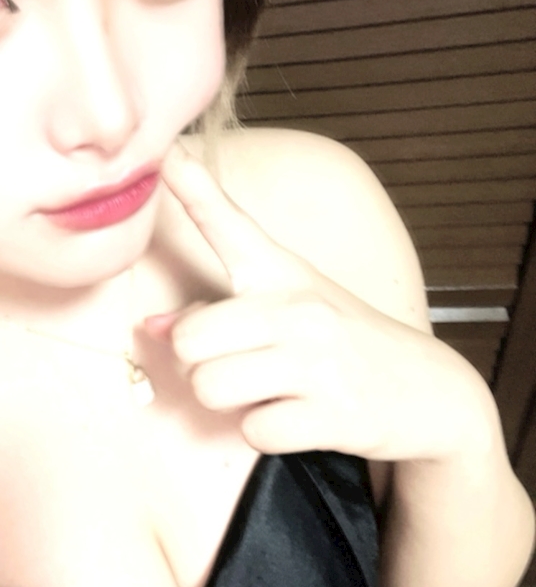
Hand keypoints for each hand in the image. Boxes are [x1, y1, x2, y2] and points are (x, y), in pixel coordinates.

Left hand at [145, 139, 487, 460]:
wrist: (434, 392)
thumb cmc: (346, 344)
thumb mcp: (291, 313)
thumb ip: (218, 316)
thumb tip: (152, 327)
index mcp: (284, 275)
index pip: (230, 225)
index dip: (194, 189)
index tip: (168, 152)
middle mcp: (299, 308)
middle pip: (189, 339)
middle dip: (199, 364)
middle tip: (238, 367)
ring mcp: (318, 360)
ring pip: (209, 387)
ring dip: (229, 402)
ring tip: (269, 393)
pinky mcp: (333, 412)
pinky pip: (254, 430)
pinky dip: (268, 433)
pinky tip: (299, 417)